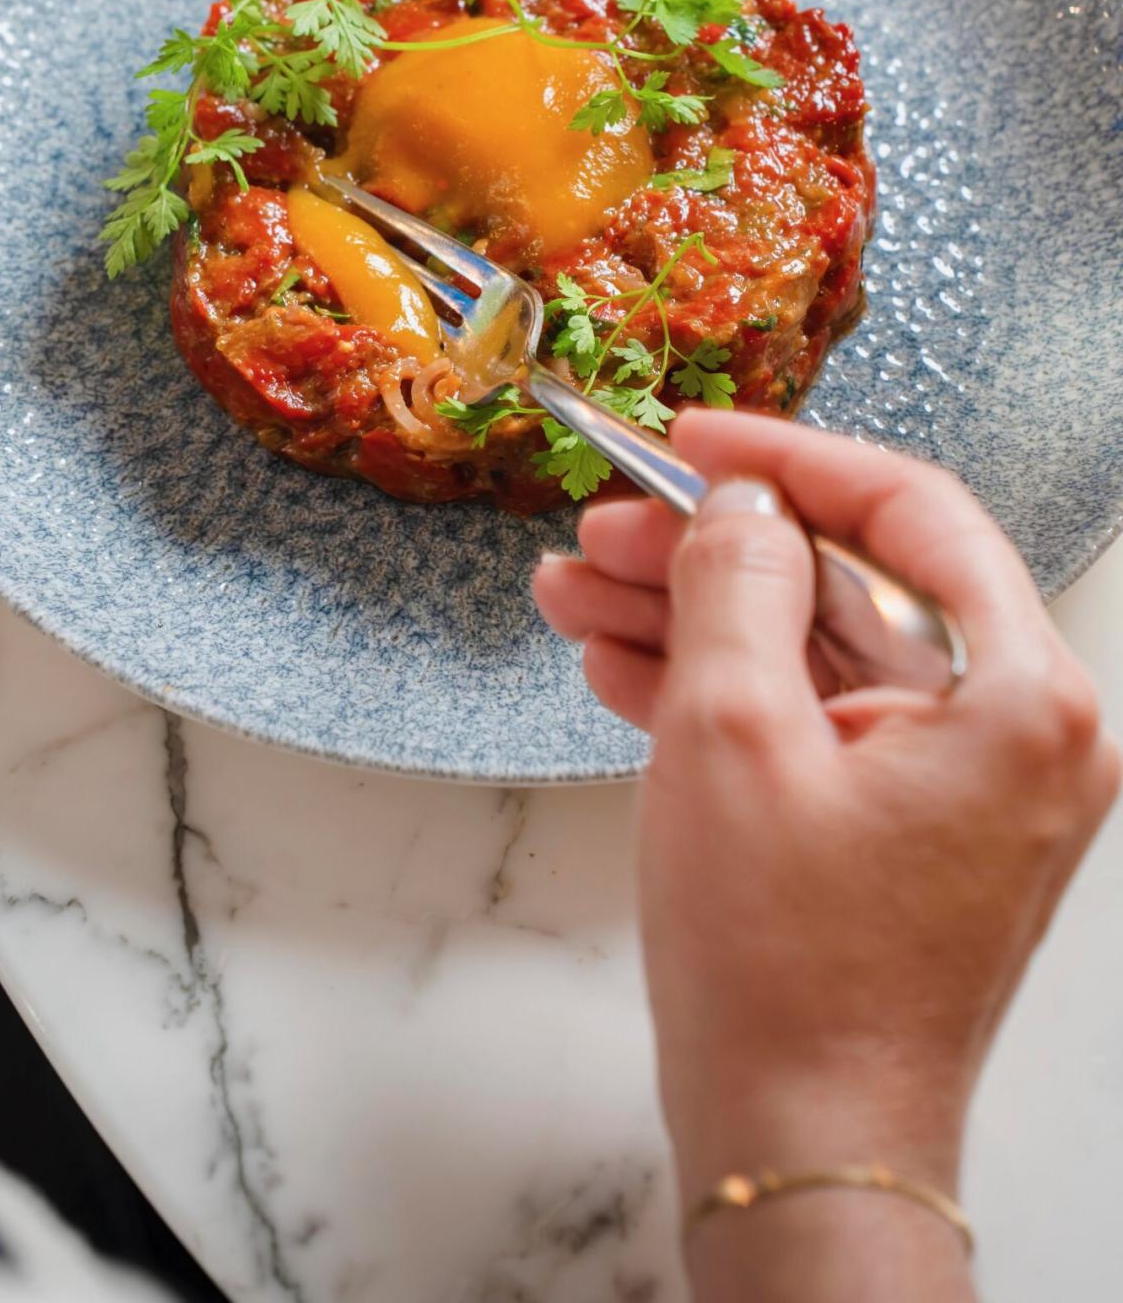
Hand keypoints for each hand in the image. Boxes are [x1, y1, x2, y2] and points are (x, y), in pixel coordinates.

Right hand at [533, 412, 1118, 1296]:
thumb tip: (740, 502)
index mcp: (1018, 695)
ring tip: (571, 593)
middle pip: (852, 584)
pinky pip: (815, 724)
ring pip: (818, 653)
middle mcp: (1015, 733)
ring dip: (695, 618)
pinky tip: (616, 666)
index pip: (909, 512)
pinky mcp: (907, 833)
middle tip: (600, 530)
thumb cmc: (783, 961)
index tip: (690, 438)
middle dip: (712, 550)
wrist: (802, 1150)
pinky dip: (722, 692)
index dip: (788, 460)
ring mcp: (964, 789)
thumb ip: (733, 580)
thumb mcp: (730, 731)